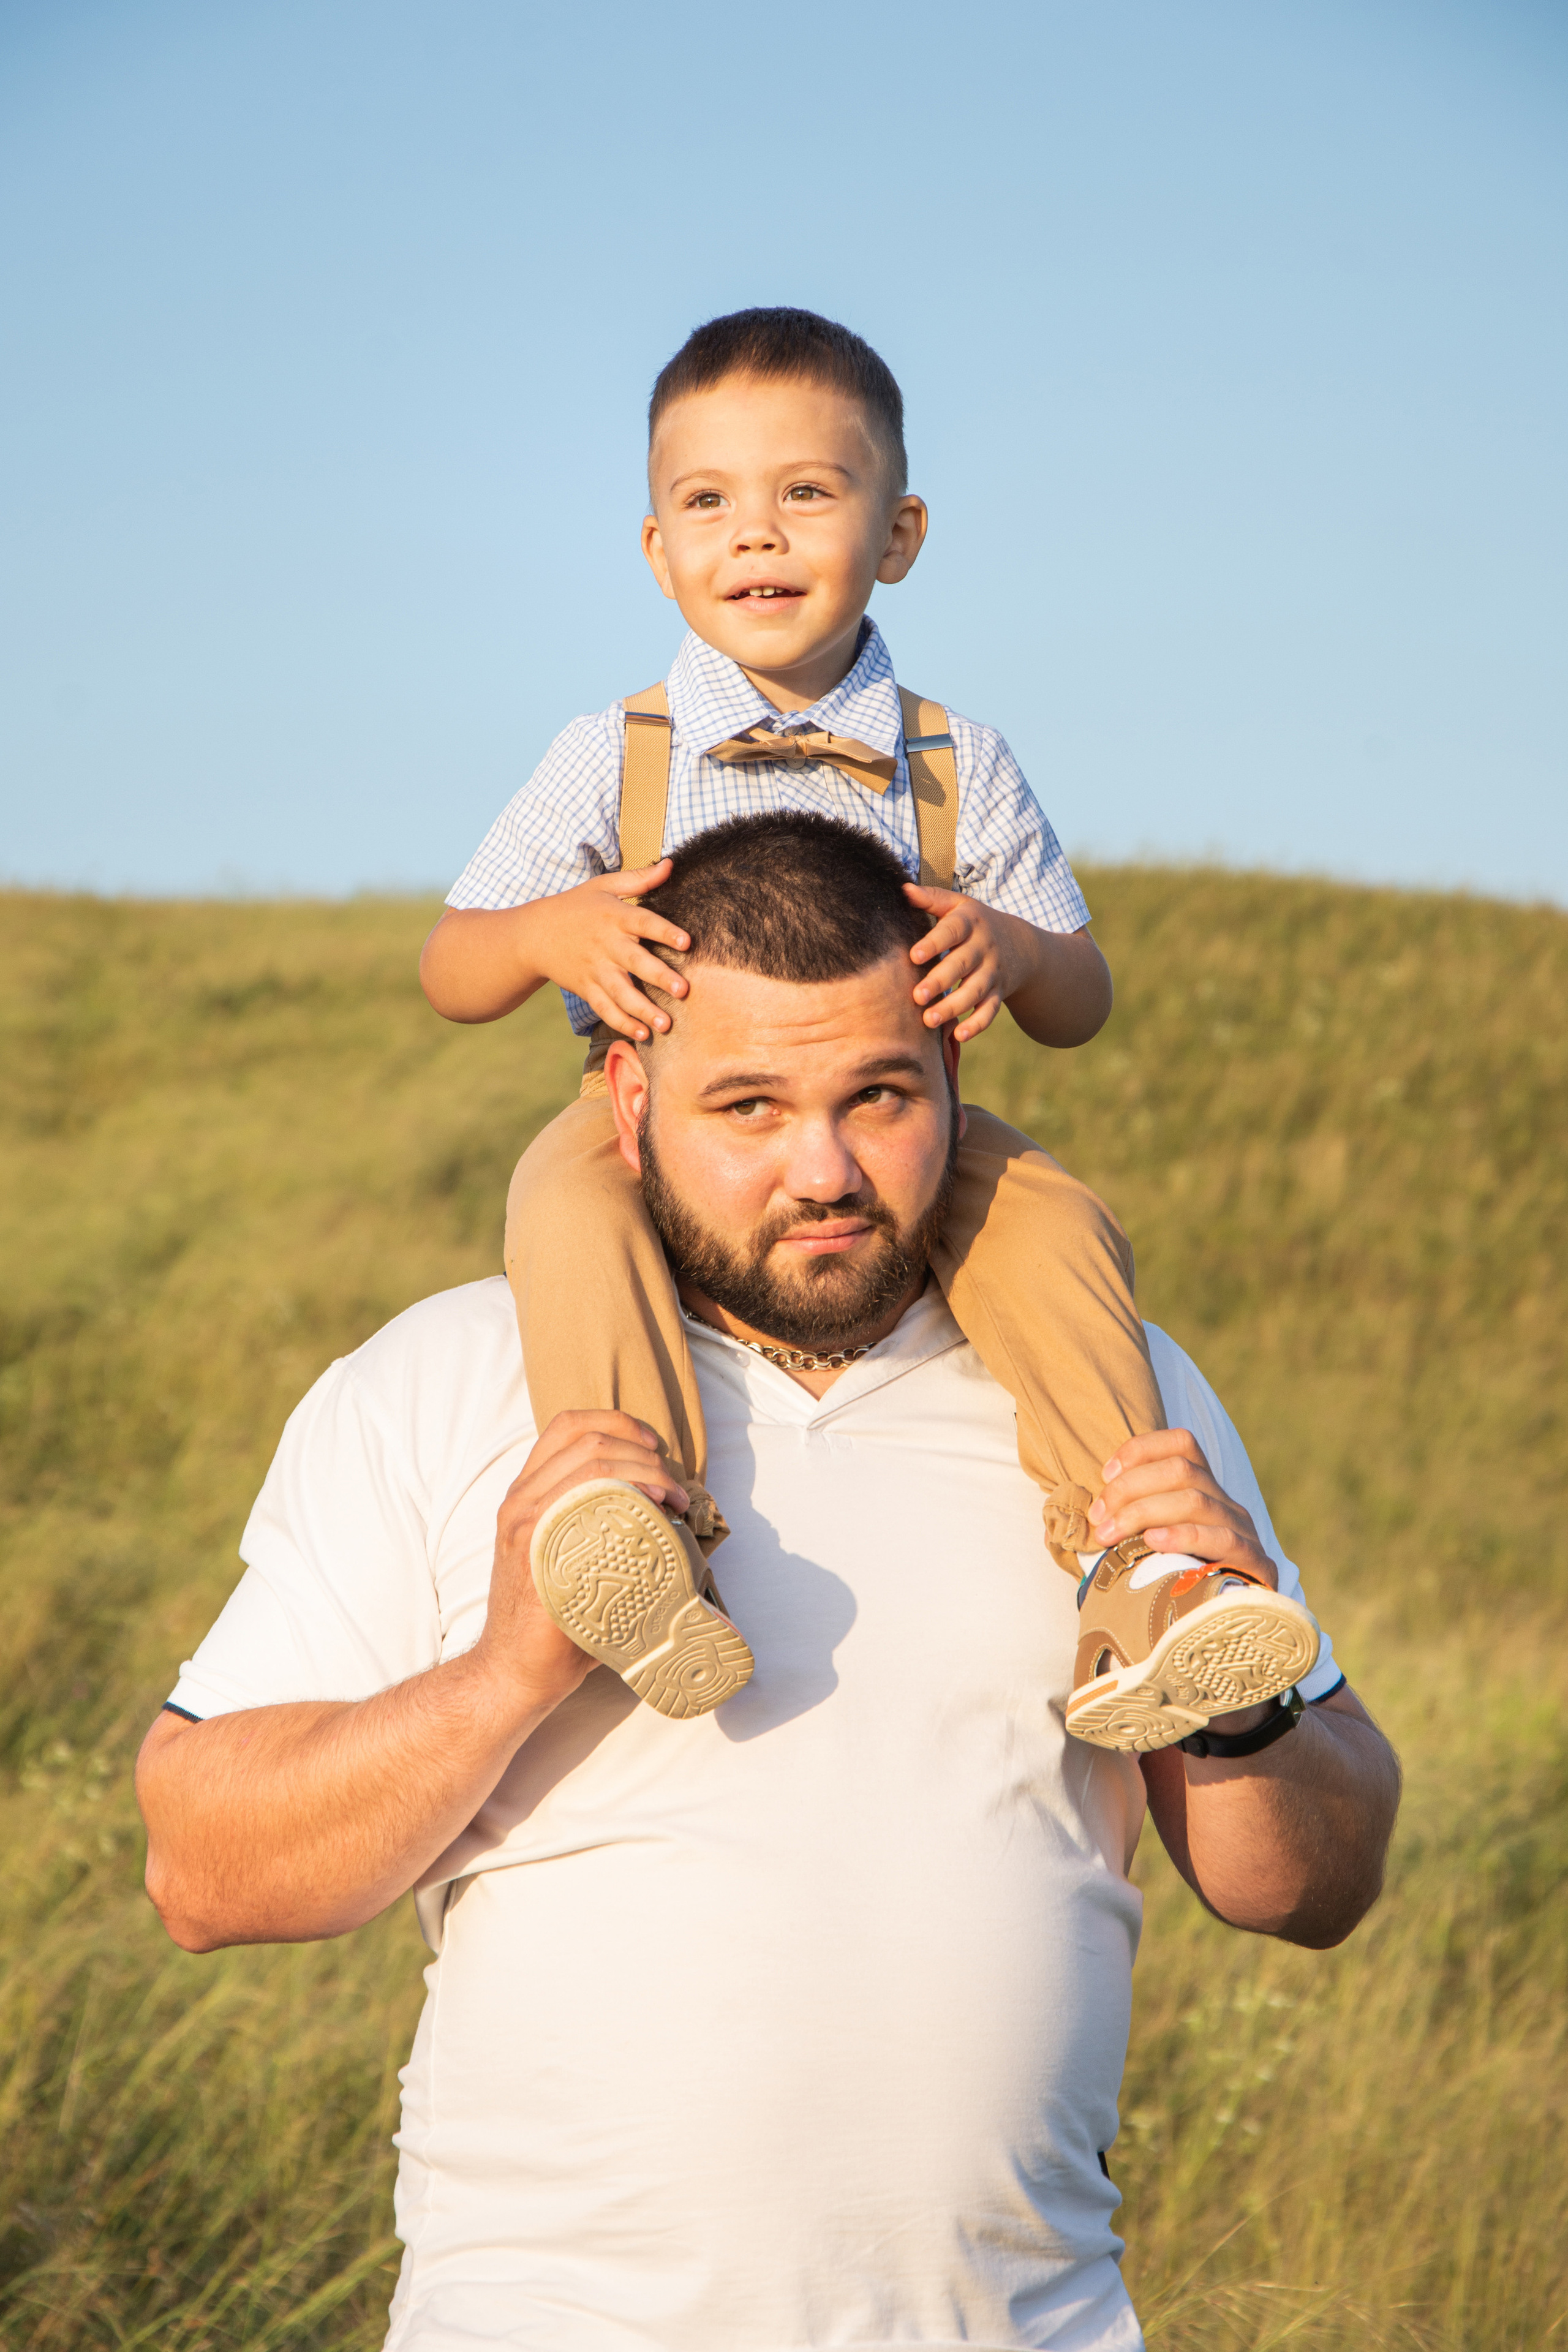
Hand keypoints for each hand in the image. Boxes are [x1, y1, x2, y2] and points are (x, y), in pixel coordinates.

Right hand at [475, 1411, 691, 1708]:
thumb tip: (661, 1505)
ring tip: (674, 1497)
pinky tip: (654, 1512)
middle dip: (644, 1453)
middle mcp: (520, 1501)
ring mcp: (526, 1526)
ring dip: (645, 1471)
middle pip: (588, 1441)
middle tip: (675, 1486)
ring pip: (591, 1465)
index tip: (654, 1444)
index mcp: (526, 1493)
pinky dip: (629, 1496)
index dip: (618, 1422)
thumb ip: (595, 1520)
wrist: (515, 1669)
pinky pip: (583, 1503)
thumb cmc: (555, 1615)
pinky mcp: (539, 1553)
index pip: (568, 1426)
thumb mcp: (566, 1552)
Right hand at [528, 861, 690, 1041]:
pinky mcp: (586, 988)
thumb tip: (671, 864)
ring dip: (644, 1010)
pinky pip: (605, 1009)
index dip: (665, 932)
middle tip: (683, 990)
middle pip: (636, 962)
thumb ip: (638, 879)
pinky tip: (642, 1035)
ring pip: (622, 993)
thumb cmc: (575, 906)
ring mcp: (595, 970)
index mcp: (615, 916)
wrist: (533, 935)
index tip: (687, 942)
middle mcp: (607, 945)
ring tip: (666, 1024)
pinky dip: (622, 1023)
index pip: (644, 922)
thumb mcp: (603, 886)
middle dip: (660, 977)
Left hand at [902, 885, 1030, 1041]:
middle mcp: (983, 948)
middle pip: (962, 965)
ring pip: (975, 991)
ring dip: (953, 1007)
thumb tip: (903, 888)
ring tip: (928, 1020)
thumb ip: (932, 899)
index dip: (934, 943)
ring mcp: (992, 973)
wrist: (1021, 946)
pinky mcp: (998, 994)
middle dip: (940, 981)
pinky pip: (989, 1011)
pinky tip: (958, 1036)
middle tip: (916, 996)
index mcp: (970, 922)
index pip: (952, 931)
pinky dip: (976, 1025)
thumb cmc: (975, 923)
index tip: (913, 956)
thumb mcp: (959, 905)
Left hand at [1087, 1427, 1277, 1587]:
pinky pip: (1222, 1538)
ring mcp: (1244, 1532)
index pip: (1182, 1443)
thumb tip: (1077, 1522)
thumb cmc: (1177, 1586)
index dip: (1141, 1449)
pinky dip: (1183, 1535)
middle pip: (1181, 1470)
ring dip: (1143, 1512)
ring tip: (1111, 1535)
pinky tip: (1153, 1542)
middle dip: (1130, 1488)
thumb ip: (1126, 1526)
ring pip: (1195, 1499)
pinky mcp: (1256, 1564)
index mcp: (1203, 1491)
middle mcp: (1226, 1504)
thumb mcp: (1151, 1547)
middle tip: (1099, 1519)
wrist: (1231, 1633)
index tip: (1105, 1473)